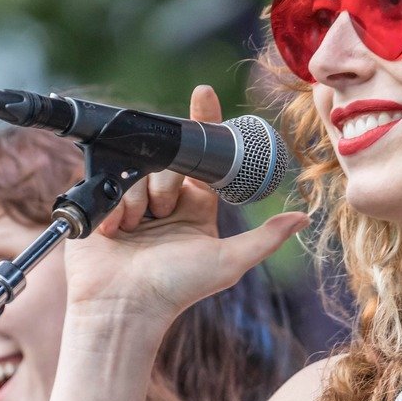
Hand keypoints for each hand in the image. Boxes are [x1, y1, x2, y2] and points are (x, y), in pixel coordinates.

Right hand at [64, 86, 306, 329]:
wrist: (122, 307)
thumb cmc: (176, 289)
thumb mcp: (227, 262)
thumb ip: (265, 238)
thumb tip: (302, 217)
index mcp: (196, 206)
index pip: (204, 157)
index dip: (205, 125)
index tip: (204, 94)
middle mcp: (165, 199)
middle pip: (168, 161)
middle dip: (165, 184)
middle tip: (161, 215)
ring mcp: (130, 201)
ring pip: (137, 170)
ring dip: (137, 200)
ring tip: (134, 230)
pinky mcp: (100, 205)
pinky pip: (107, 182)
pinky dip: (113, 206)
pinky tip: (114, 231)